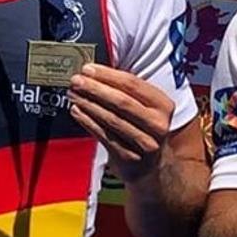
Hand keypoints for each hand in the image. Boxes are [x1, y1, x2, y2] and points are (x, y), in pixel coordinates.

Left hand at [68, 64, 174, 184]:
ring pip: (111, 119)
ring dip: (89, 104)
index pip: (133, 84)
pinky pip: (104, 136)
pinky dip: (88, 122)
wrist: (152, 167)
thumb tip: (95, 73)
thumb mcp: (146, 108)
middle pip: (122, 101)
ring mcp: (145, 143)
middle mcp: (158, 124)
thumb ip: (127, 91)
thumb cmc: (143, 128)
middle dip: (95, 89)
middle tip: (76, 80)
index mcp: (163, 105)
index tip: (88, 68)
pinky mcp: (129, 157)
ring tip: (73, 94)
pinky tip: (77, 111)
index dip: (108, 75)